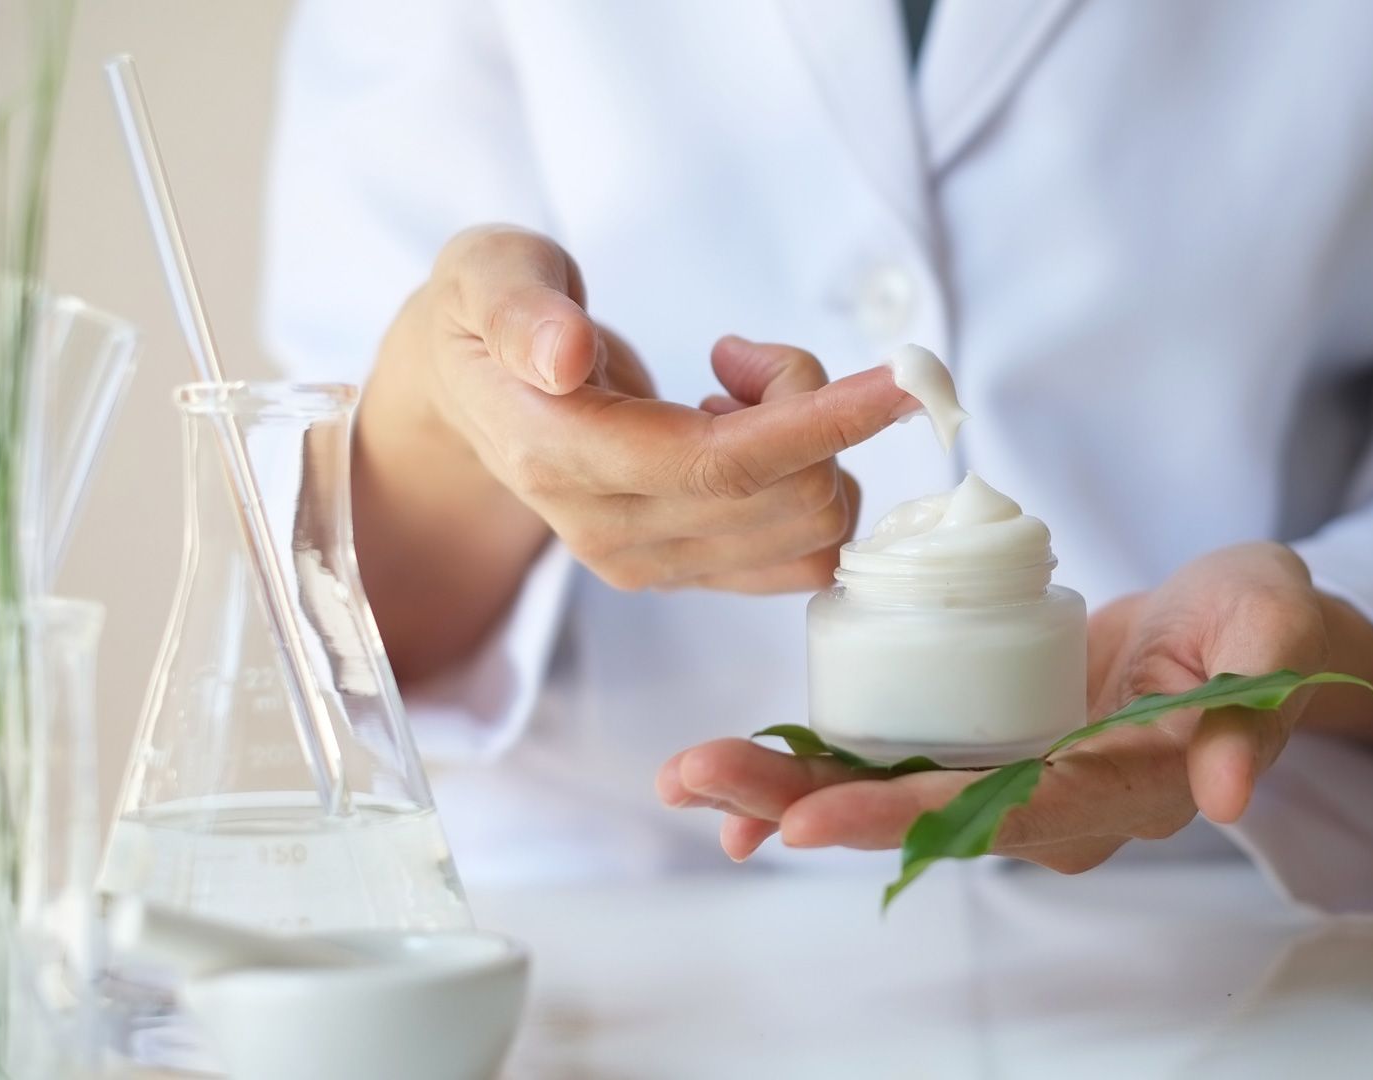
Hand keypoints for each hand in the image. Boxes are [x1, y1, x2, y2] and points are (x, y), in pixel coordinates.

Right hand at [355, 226, 911, 677]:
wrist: (468, 392)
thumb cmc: (488, 317)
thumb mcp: (484, 274)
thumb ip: (520, 308)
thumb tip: (564, 358)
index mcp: (560, 458)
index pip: (718, 463)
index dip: (819, 422)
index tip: (904, 379)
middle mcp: (610, 533)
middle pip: (788, 499)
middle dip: (812, 407)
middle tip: (744, 355)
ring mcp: (651, 564)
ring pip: (812, 530)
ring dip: (815, 447)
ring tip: (738, 390)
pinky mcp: (687, 571)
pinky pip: (804, 555)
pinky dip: (812, 484)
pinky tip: (750, 435)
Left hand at [657, 543, 1347, 872]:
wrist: (1238, 627)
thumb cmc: (1258, 622)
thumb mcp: (1271, 630)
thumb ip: (1250, 704)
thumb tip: (1226, 793)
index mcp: (1117, 790)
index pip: (1000, 816)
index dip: (903, 818)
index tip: (810, 817)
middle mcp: (1052, 806)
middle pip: (915, 820)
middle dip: (802, 806)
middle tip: (699, 781)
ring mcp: (1012, 779)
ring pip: (887, 798)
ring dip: (785, 792)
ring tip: (688, 777)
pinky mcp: (983, 744)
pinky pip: (889, 767)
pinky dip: (814, 771)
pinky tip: (739, 773)